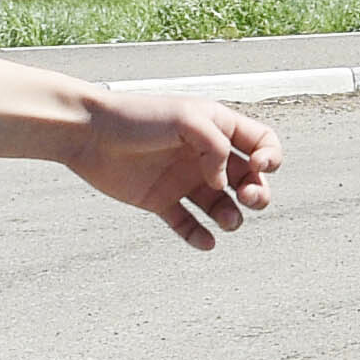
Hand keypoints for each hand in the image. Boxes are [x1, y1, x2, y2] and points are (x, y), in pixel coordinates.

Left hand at [70, 92, 281, 250]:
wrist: (88, 133)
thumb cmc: (138, 117)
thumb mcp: (188, 119)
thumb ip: (218, 147)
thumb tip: (224, 184)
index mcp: (218, 128)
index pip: (262, 144)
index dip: (271, 158)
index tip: (259, 166)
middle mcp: (205, 156)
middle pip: (250, 180)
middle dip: (259, 193)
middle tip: (247, 197)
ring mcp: (184, 180)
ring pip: (223, 206)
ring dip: (233, 217)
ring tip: (226, 220)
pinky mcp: (161, 200)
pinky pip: (187, 224)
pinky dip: (199, 236)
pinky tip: (205, 241)